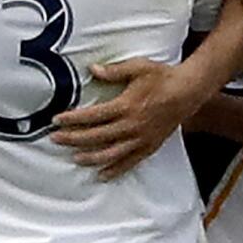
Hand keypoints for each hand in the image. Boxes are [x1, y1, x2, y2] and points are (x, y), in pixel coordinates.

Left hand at [51, 58, 199, 180]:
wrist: (188, 92)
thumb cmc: (162, 77)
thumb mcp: (137, 67)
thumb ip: (113, 71)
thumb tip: (92, 69)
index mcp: (125, 106)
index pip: (92, 116)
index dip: (72, 119)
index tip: (56, 120)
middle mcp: (131, 126)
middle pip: (96, 137)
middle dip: (73, 138)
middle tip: (55, 139)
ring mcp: (140, 139)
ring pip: (110, 153)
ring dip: (90, 157)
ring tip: (73, 157)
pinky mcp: (149, 147)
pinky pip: (129, 162)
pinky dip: (114, 170)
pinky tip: (102, 174)